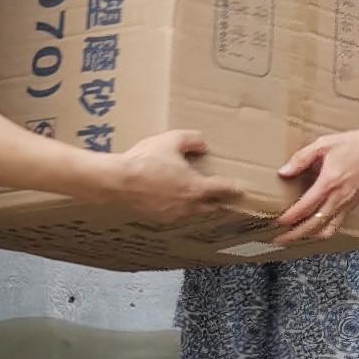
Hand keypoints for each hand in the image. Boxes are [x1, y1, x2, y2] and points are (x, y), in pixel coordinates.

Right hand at [110, 129, 250, 230]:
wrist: (118, 181)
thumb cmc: (145, 160)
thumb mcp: (170, 140)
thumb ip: (191, 140)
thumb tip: (202, 143)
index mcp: (196, 187)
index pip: (223, 189)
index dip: (234, 187)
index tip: (241, 188)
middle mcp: (188, 205)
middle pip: (212, 207)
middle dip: (219, 202)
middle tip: (224, 197)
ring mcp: (172, 214)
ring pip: (193, 212)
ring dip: (199, 206)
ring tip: (199, 199)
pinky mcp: (157, 218)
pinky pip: (175, 214)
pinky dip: (180, 208)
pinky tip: (173, 200)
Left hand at [272, 122, 358, 245]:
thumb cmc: (354, 144)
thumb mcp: (323, 144)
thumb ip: (301, 158)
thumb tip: (283, 172)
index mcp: (329, 183)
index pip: (304, 208)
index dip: (288, 218)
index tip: (275, 222)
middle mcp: (338, 198)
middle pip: (312, 226)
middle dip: (293, 235)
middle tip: (276, 239)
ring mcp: (347, 204)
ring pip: (325, 230)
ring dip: (308, 236)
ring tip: (293, 237)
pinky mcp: (353, 206)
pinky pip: (337, 225)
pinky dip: (323, 231)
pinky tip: (314, 229)